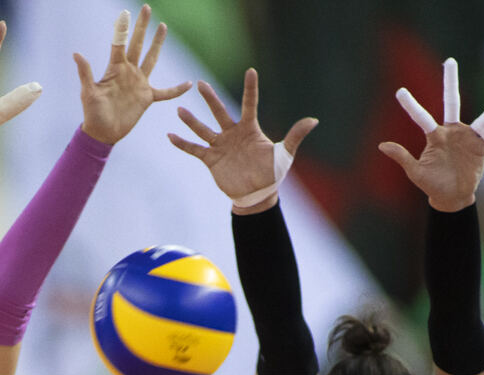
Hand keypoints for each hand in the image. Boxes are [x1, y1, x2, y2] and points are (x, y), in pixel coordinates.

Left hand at [75, 5, 191, 144]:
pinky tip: (188, 84)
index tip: (126, 12)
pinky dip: (176, 90)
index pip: (120, 43)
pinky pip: (165, 92)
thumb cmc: (92, 113)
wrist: (103, 133)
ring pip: (151, 59)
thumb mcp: (88, 93)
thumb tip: (76, 54)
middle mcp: (128, 72)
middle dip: (143, 27)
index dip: (123, 28)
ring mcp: (139, 84)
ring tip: (163, 27)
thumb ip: (86, 73)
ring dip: (157, 44)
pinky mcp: (147, 98)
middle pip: (138, 44)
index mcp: (115, 69)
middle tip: (147, 8)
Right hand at [168, 68, 316, 213]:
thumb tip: (314, 120)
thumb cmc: (272, 173)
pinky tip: (170, 136)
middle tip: (200, 83)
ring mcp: (220, 146)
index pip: (250, 104)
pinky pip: (194, 149)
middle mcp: (233, 134)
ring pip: (203, 129)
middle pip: (220, 112)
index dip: (251, 89)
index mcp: (250, 130)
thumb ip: (295, 136)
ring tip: (179, 109)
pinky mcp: (211, 159)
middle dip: (211, 98)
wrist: (257, 194)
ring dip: (191, 121)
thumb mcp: (285, 155)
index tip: (251, 71)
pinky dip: (183, 143)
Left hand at [379, 58, 483, 211]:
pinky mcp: (480, 145)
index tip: (399, 91)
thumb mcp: (414, 172)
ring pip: (482, 115)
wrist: (451, 197)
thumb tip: (381, 145)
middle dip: (449, 81)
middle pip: (452, 101)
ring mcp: (467, 136)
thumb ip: (401, 156)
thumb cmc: (431, 184)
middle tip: (449, 61)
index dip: (411, 105)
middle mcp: (451, 131)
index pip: (421, 117)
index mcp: (434, 136)